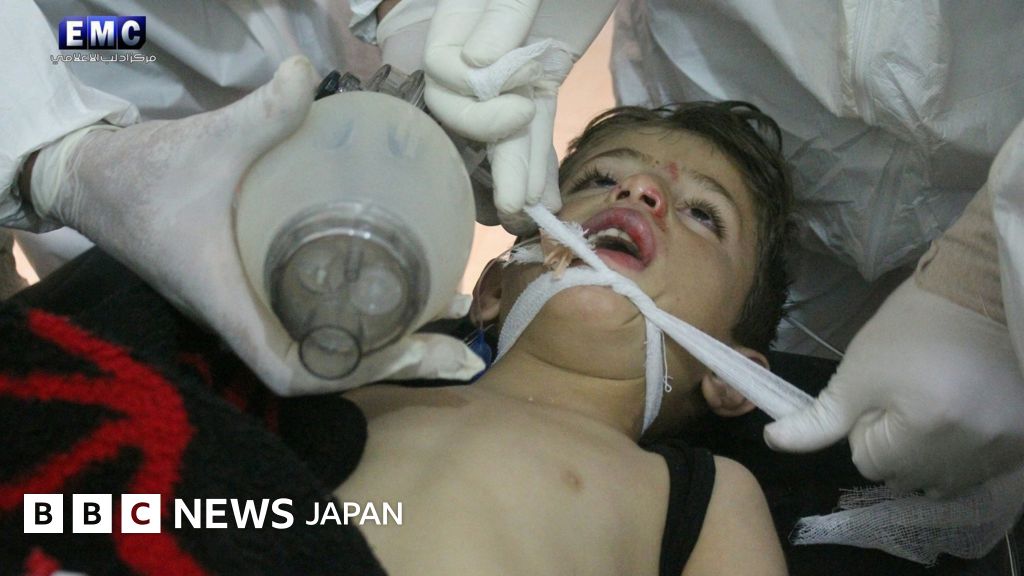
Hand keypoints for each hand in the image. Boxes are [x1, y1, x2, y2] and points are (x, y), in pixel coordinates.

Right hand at [28, 56, 483, 394]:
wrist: (94, 182)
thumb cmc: (142, 177)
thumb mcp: (210, 143)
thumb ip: (262, 113)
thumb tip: (306, 70)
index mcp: (227, 302)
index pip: (289, 370)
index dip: (347, 372)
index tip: (404, 353)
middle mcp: (240, 318)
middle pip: (323, 366)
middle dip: (390, 359)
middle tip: (453, 340)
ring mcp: (246, 307)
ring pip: (320, 343)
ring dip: (381, 338)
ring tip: (442, 314)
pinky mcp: (249, 287)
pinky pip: (308, 316)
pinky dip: (353, 312)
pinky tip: (390, 284)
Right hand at [423, 0, 616, 233]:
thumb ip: (503, 10)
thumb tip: (472, 67)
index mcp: (463, 12)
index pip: (443, 69)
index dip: (469, 96)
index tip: (518, 94)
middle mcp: (481, 43)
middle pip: (464, 108)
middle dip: (490, 148)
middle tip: (519, 188)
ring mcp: (515, 63)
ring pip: (506, 126)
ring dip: (516, 171)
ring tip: (524, 215)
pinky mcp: (546, 74)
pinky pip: (538, 122)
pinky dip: (540, 158)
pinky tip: (544, 198)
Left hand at [764, 278, 1023, 496]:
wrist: (978, 295)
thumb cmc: (909, 329)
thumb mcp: (855, 373)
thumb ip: (817, 419)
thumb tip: (772, 441)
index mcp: (924, 435)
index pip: (868, 463)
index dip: (865, 427)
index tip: (880, 392)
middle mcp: (969, 453)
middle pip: (905, 476)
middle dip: (896, 443)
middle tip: (909, 393)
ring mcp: (1001, 451)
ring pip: (943, 479)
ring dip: (931, 452)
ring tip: (938, 400)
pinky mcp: (1021, 442)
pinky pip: (979, 468)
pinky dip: (965, 450)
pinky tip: (963, 410)